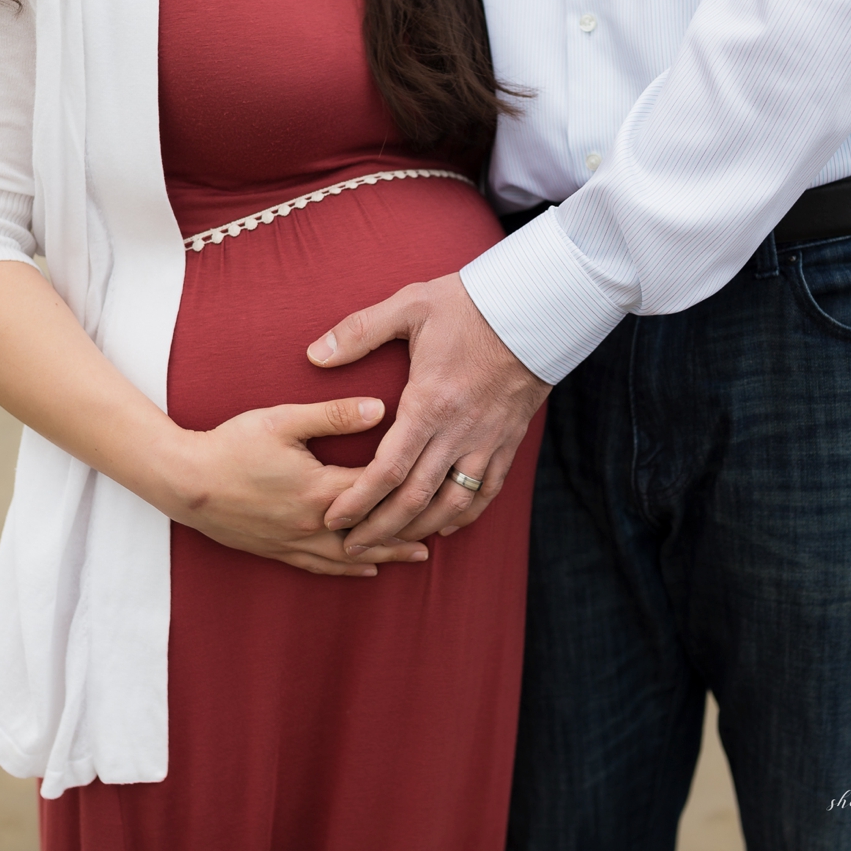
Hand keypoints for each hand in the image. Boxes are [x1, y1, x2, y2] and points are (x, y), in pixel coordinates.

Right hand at [162, 397, 429, 576]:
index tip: (442, 487)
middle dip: (409, 532)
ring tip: (417, 555)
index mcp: (320, 489)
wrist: (184, 481)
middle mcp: (313, 523)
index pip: (378, 491)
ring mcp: (294, 541)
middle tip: (443, 531)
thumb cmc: (231, 445)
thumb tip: (381, 408)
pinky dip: (348, 570)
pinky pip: (320, 566)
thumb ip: (333, 415)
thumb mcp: (283, 420)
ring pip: (351, 555)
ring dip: (386, 554)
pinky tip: (365, 570)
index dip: (411, 488)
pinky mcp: (276, 550)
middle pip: (373, 532)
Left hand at [306, 273, 550, 550]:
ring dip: (420, 529)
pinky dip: (465, 515)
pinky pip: (488, 490)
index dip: (358, 501)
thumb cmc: (470, 305)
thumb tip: (313, 355)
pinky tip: (445, 525)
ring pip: (453, 503)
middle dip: (379, 528)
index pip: (387, 469)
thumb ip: (358, 331)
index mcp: (429, 403)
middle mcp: (459, 431)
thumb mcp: (409, 305)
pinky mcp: (509, 440)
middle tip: (351, 546)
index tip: (333, 519)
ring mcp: (488, 440)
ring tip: (391, 543)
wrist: (537, 307)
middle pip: (415, 498)